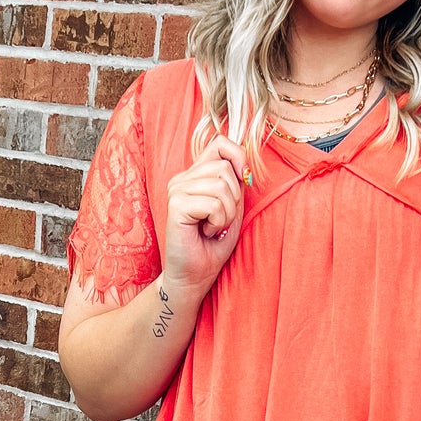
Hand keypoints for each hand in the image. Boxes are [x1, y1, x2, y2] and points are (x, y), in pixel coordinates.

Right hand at [162, 134, 249, 299]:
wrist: (194, 276)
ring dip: (227, 213)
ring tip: (213, 227)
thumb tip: (244, 167)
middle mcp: (182, 179)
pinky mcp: (176, 205)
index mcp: (194, 175)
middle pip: (224, 167)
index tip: (244, 181)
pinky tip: (205, 232)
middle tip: (221, 220)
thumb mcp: (232, 208)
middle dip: (234, 198)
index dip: (238, 157)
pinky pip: (213, 203)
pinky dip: (218, 221)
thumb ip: (235, 184)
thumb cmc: (213, 245)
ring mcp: (176, 190)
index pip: (220, 143)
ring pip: (220, 185)